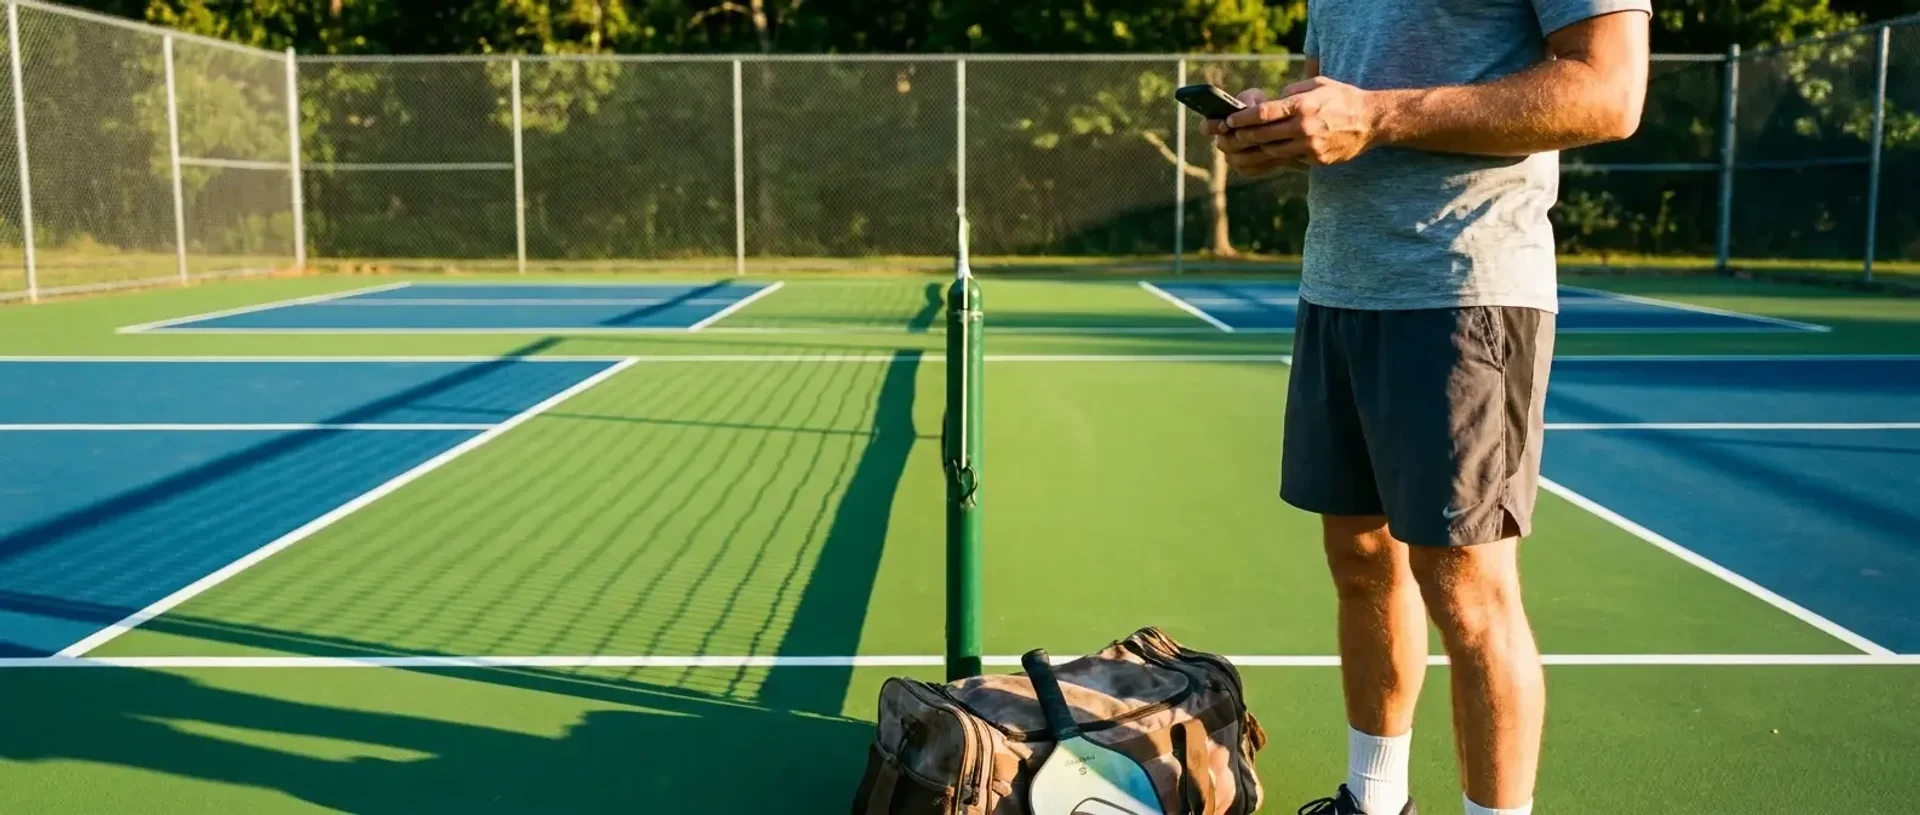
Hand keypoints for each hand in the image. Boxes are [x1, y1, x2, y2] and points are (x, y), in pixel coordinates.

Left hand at [1210, 77, 1379, 175]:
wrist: (1371, 121)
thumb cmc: (1342, 98)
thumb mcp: (1318, 84)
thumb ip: (1293, 92)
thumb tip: (1271, 101)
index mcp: (1303, 106)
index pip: (1264, 113)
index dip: (1242, 118)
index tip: (1229, 119)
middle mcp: (1304, 128)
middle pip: (1262, 135)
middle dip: (1242, 136)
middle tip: (1229, 136)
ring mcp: (1310, 147)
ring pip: (1272, 151)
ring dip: (1257, 147)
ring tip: (1244, 144)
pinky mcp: (1316, 160)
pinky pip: (1290, 158)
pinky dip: (1280, 154)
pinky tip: (1272, 150)